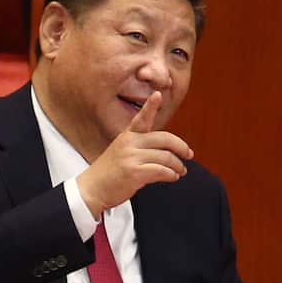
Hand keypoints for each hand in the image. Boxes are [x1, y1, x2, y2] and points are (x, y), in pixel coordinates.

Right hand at [76, 93, 194, 217]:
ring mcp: (131, 157)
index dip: (150, 106)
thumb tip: (167, 152)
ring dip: (178, 166)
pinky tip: (172, 177)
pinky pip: (162, 171)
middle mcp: (130, 143)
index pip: (141, 118)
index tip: (158, 94)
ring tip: (180, 171)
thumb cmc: (110, 172)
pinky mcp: (134, 172)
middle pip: (165, 139)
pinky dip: (171, 175)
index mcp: (127, 135)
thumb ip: (141, 147)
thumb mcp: (122, 152)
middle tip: (189, 154)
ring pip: (166, 157)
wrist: (93, 188)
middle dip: (181, 147)